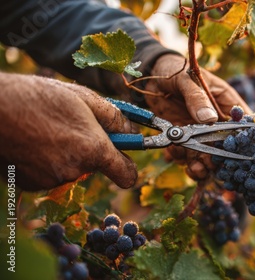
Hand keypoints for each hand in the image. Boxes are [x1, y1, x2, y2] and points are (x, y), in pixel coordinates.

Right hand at [0, 73, 136, 190]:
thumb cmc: (39, 97)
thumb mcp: (85, 98)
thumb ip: (115, 118)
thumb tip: (132, 132)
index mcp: (94, 150)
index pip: (127, 175)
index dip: (128, 166)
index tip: (124, 156)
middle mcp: (76, 171)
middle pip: (94, 165)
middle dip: (90, 149)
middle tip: (71, 125)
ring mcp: (51, 180)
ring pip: (71, 168)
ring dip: (65, 153)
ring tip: (45, 129)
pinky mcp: (30, 185)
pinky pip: (49, 173)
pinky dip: (45, 161)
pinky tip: (31, 141)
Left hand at [143, 54, 251, 178]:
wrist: (150, 76)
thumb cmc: (174, 70)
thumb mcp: (186, 80)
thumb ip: (196, 98)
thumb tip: (209, 119)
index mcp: (225, 102)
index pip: (241, 123)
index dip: (243, 139)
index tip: (236, 151)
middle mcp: (216, 121)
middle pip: (224, 146)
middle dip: (218, 160)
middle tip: (208, 166)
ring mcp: (199, 132)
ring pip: (206, 155)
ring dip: (200, 165)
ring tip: (193, 168)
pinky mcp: (183, 138)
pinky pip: (185, 154)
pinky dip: (180, 158)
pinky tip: (172, 154)